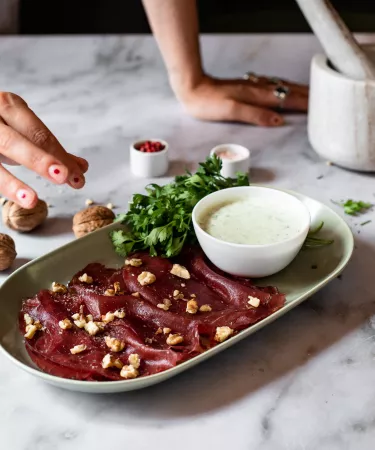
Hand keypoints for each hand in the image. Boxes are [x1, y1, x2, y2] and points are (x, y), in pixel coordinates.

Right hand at [0, 92, 87, 208]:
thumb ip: (50, 149)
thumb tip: (81, 168)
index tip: (78, 176)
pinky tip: (18, 199)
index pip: (38, 134)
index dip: (59, 156)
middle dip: (39, 160)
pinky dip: (2, 186)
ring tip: (32, 200)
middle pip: (13, 142)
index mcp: (7, 105)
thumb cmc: (0, 126)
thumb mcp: (22, 130)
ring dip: (11, 183)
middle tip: (63, 177)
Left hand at [174, 74, 308, 126]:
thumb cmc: (208, 103)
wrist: (192, 88)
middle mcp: (258, 90)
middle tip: (323, 100)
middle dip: (306, 96)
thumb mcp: (231, 111)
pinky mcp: (246, 87)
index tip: (320, 109)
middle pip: (288, 92)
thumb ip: (255, 115)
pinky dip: (284, 89)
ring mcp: (253, 87)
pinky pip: (272, 87)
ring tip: (310, 95)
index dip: (303, 105)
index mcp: (257, 96)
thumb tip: (279, 120)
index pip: (286, 100)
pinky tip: (284, 91)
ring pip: (281, 88)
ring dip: (297, 91)